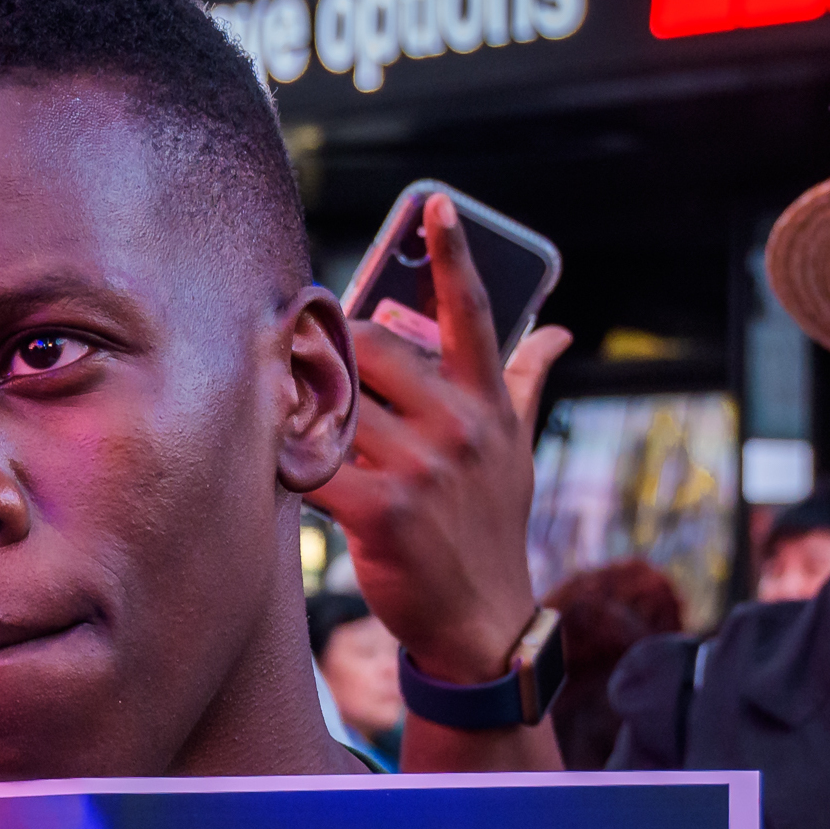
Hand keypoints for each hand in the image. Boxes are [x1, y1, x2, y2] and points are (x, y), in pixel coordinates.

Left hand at [315, 194, 571, 687]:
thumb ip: (523, 384)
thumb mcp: (515, 454)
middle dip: (327, 346)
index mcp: (488, 406)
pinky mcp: (384, 511)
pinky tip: (272, 462)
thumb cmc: (487, 529)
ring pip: (337, 406)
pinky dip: (288, 461)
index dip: (452, 257)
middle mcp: (460, 428)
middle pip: (375, 349)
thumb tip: (558, 333)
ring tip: (271, 406)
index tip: (434, 206)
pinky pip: (317, 466)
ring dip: (297, 405)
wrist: (482, 622)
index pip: (474, 315)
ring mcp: (424, 468)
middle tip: (292, 347)